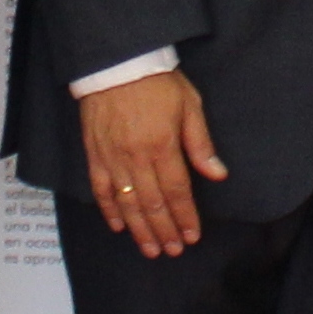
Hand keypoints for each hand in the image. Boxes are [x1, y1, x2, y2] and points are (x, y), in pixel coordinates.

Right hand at [79, 71, 225, 254]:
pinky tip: (119, 227)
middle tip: (173, 250)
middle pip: (152, 203)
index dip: (185, 216)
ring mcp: (113, 158)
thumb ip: (201, 144)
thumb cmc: (157, 82)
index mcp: (163, 146)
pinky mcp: (95, 154)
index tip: (192, 236)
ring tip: (151, 249)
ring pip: (127, 203)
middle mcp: (136, 157)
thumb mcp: (189, 105)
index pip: (177, 191)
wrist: (117, 63)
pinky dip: (109, 210)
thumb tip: (218, 174)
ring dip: (140, 229)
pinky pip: (101, 189)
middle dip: (165, 230)